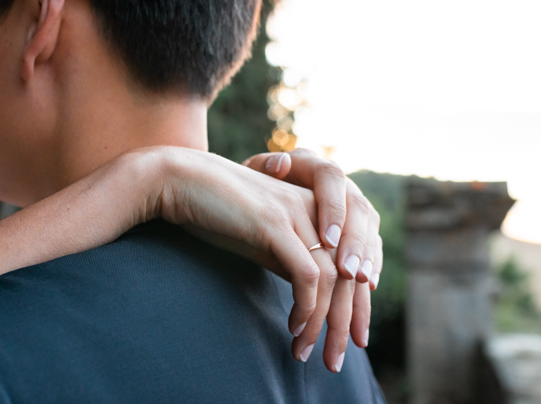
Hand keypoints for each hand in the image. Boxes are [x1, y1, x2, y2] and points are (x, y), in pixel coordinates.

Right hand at [243, 148, 382, 371]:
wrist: (183, 181)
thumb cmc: (221, 211)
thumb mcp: (266, 238)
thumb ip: (292, 258)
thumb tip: (312, 297)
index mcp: (319, 208)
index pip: (352, 263)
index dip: (357, 305)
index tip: (350, 339)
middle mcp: (316, 208)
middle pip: (349, 274)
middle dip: (345, 322)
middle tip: (334, 359)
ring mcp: (298, 214)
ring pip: (333, 278)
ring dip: (323, 323)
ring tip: (307, 351)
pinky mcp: (276, 224)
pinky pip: (307, 274)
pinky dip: (306, 306)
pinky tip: (295, 327)